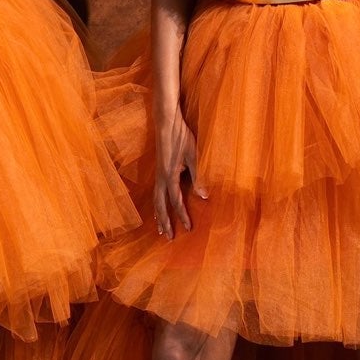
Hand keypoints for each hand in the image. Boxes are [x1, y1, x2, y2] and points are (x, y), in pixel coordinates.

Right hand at [153, 108, 207, 238]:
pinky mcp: (158, 169)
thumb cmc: (181, 137)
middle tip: (168, 238)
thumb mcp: (193, 156)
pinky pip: (156, 192)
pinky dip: (157, 204)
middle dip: (165, 222)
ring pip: (155, 200)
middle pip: (161, 205)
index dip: (183, 216)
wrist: (166, 122)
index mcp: (169, 176)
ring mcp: (158, 174)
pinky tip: (159, 207)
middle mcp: (161, 178)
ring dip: (159, 215)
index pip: (176, 202)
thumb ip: (198, 176)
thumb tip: (204, 197)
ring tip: (161, 228)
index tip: (189, 229)